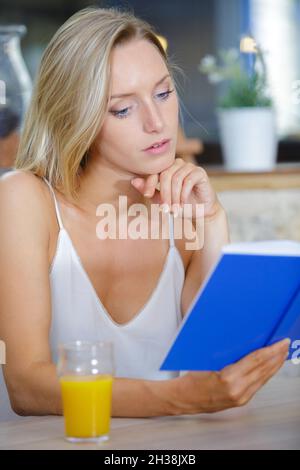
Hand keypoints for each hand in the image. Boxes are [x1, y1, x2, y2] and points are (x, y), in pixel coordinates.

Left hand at [131, 158, 219, 219]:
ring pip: (177, 178)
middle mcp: (178, 164)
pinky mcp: (200, 172)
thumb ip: (149, 191)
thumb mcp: (161, 200)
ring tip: (175, 209)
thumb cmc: (180, 204)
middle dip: (164, 194)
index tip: (147, 195)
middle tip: (165, 209)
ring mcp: (190, 167)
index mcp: (167, 168)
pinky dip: (184, 194)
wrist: (201, 211)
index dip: (149, 182)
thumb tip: (134, 181)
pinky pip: (188, 180)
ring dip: (175, 197)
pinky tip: (183, 203)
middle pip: (166, 175)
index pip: (155, 171)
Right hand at [172, 338, 289, 414]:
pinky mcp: (241, 401)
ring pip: (264, 378)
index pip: (256, 360)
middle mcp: (237, 390)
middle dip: (277, 356)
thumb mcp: (209, 360)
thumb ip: (230, 354)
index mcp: (228, 377)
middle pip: (263, 369)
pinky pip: (259, 385)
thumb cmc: (193, 377)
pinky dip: (266, 374)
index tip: (281, 342)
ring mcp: (241, 397)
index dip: (271, 350)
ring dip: (274, 365)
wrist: (184, 398)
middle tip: (285, 344)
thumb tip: (247, 341)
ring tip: (282, 354)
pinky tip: (270, 367)